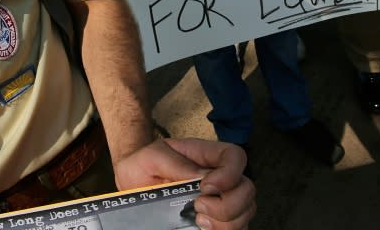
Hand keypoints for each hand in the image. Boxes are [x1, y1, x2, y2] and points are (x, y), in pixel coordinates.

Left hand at [114, 138, 255, 229]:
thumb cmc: (142, 167)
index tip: (205, 188)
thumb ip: (175, 163)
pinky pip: (237, 228)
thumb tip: (201, 177)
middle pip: (247, 189)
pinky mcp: (217, 219)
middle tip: (198, 208)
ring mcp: (221, 199)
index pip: (235, 157)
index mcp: (205, 156)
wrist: (132, 185)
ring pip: (246, 212)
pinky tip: (203, 228)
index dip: (229, 174)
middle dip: (228, 205)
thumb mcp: (151, 157)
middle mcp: (219, 177)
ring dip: (226, 222)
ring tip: (199, 220)